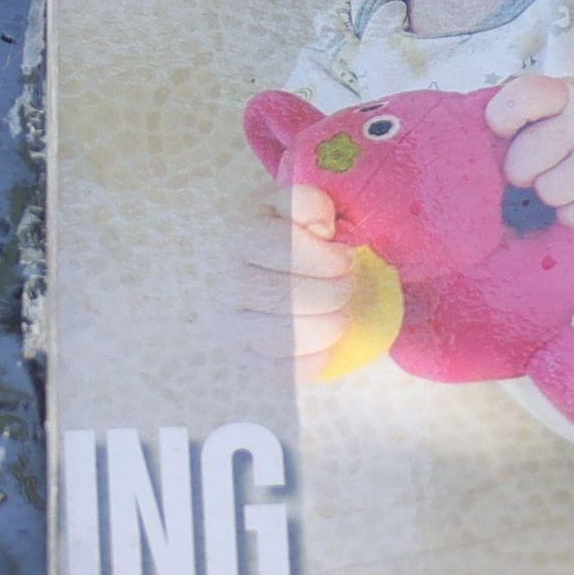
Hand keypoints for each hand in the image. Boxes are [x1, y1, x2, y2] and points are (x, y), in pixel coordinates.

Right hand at [241, 186, 364, 369]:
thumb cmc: (291, 233)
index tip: (347, 258)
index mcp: (241, 234)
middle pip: (282, 295)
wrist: (260, 264)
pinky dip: (312, 362)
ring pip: (281, 335)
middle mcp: (225, 279)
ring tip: (342, 317)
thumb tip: (322, 228)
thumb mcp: (297, 207)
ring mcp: (229, 322)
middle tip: (347, 288)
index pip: (281, 248)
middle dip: (330, 293)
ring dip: (325, 328)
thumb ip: (310, 203)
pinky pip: (279, 370)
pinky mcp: (243, 355)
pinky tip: (329, 345)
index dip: (324, 258)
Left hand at [487, 72, 573, 228]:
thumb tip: (480, 156)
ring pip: (546, 192)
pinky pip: (571, 217)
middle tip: (549, 161)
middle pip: (522, 162)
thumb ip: (526, 115)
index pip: (520, 99)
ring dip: (553, 191)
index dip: (502, 119)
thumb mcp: (562, 100)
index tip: (506, 130)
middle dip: (526, 168)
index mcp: (567, 92)